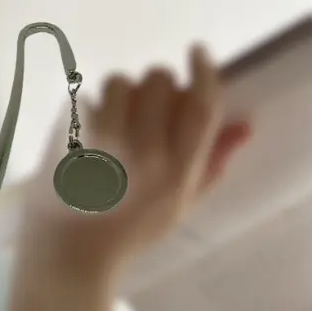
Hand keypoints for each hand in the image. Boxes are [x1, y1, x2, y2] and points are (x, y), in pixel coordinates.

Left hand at [19, 45, 251, 276]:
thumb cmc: (130, 233)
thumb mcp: (180, 206)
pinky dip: (88, 107)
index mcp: (178, 174)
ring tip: (114, 122)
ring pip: (120, 80)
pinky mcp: (67, 137)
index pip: (201, 105)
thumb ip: (213, 165)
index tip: (199, 53)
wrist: (68, 257)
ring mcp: (102, 144)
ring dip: (121, 95)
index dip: (204, 71)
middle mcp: (144, 155)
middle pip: (161, 81)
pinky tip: (86, 134)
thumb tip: (244, 125)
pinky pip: (84, 95)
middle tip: (147, 108)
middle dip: (157, 86)